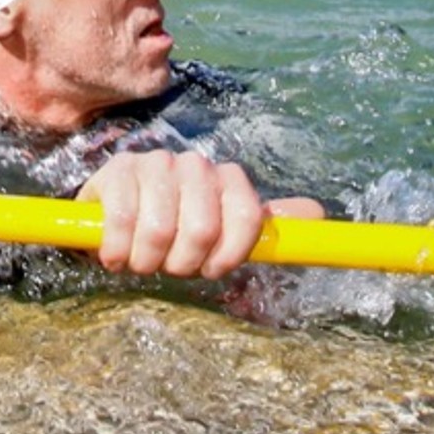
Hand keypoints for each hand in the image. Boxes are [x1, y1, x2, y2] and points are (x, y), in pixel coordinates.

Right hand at [76, 149, 324, 279]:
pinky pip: (122, 223)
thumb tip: (318, 212)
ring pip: (159, 230)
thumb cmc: (176, 226)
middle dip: (183, 263)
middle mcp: (194, 164)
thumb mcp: (224, 228)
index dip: (230, 254)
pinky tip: (117, 253)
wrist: (116, 211)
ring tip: (141, 259)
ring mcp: (154, 164)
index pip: (247, 216)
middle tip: (169, 265)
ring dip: (147, 261)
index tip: (212, 269)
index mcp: (226, 178)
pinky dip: (119, 252)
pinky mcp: (117, 172)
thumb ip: (265, 223)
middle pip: (202, 228)